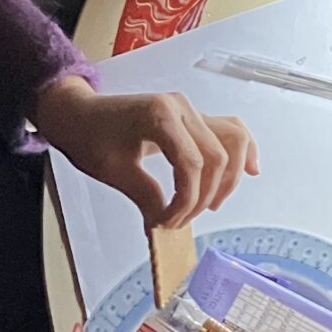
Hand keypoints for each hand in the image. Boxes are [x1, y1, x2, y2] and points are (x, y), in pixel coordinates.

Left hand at [32, 75, 257, 229]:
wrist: (79, 114)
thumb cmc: (90, 137)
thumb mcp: (114, 171)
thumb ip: (146, 196)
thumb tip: (166, 224)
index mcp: (160, 116)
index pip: (190, 164)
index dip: (186, 200)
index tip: (168, 222)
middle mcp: (182, 107)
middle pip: (216, 156)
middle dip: (205, 195)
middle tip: (182, 219)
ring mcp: (191, 110)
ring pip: (232, 141)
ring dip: (229, 177)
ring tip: (214, 203)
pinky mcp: (193, 117)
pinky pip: (229, 130)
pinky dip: (243, 150)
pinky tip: (251, 169)